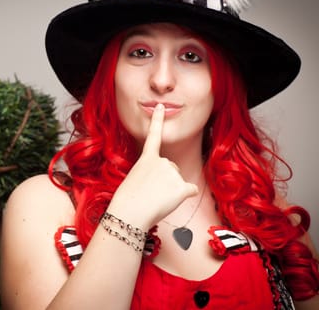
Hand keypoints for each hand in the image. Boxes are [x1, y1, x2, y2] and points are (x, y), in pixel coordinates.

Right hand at [109, 104, 198, 227]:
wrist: (130, 213)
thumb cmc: (128, 201)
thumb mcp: (135, 180)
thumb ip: (151, 175)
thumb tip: (168, 185)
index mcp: (147, 158)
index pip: (154, 136)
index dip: (157, 120)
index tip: (160, 106)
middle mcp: (162, 161)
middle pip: (171, 170)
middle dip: (164, 182)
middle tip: (149, 193)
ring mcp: (173, 173)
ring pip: (178, 182)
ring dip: (170, 192)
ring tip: (155, 199)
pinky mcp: (182, 187)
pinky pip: (190, 190)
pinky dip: (184, 196)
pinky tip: (171, 202)